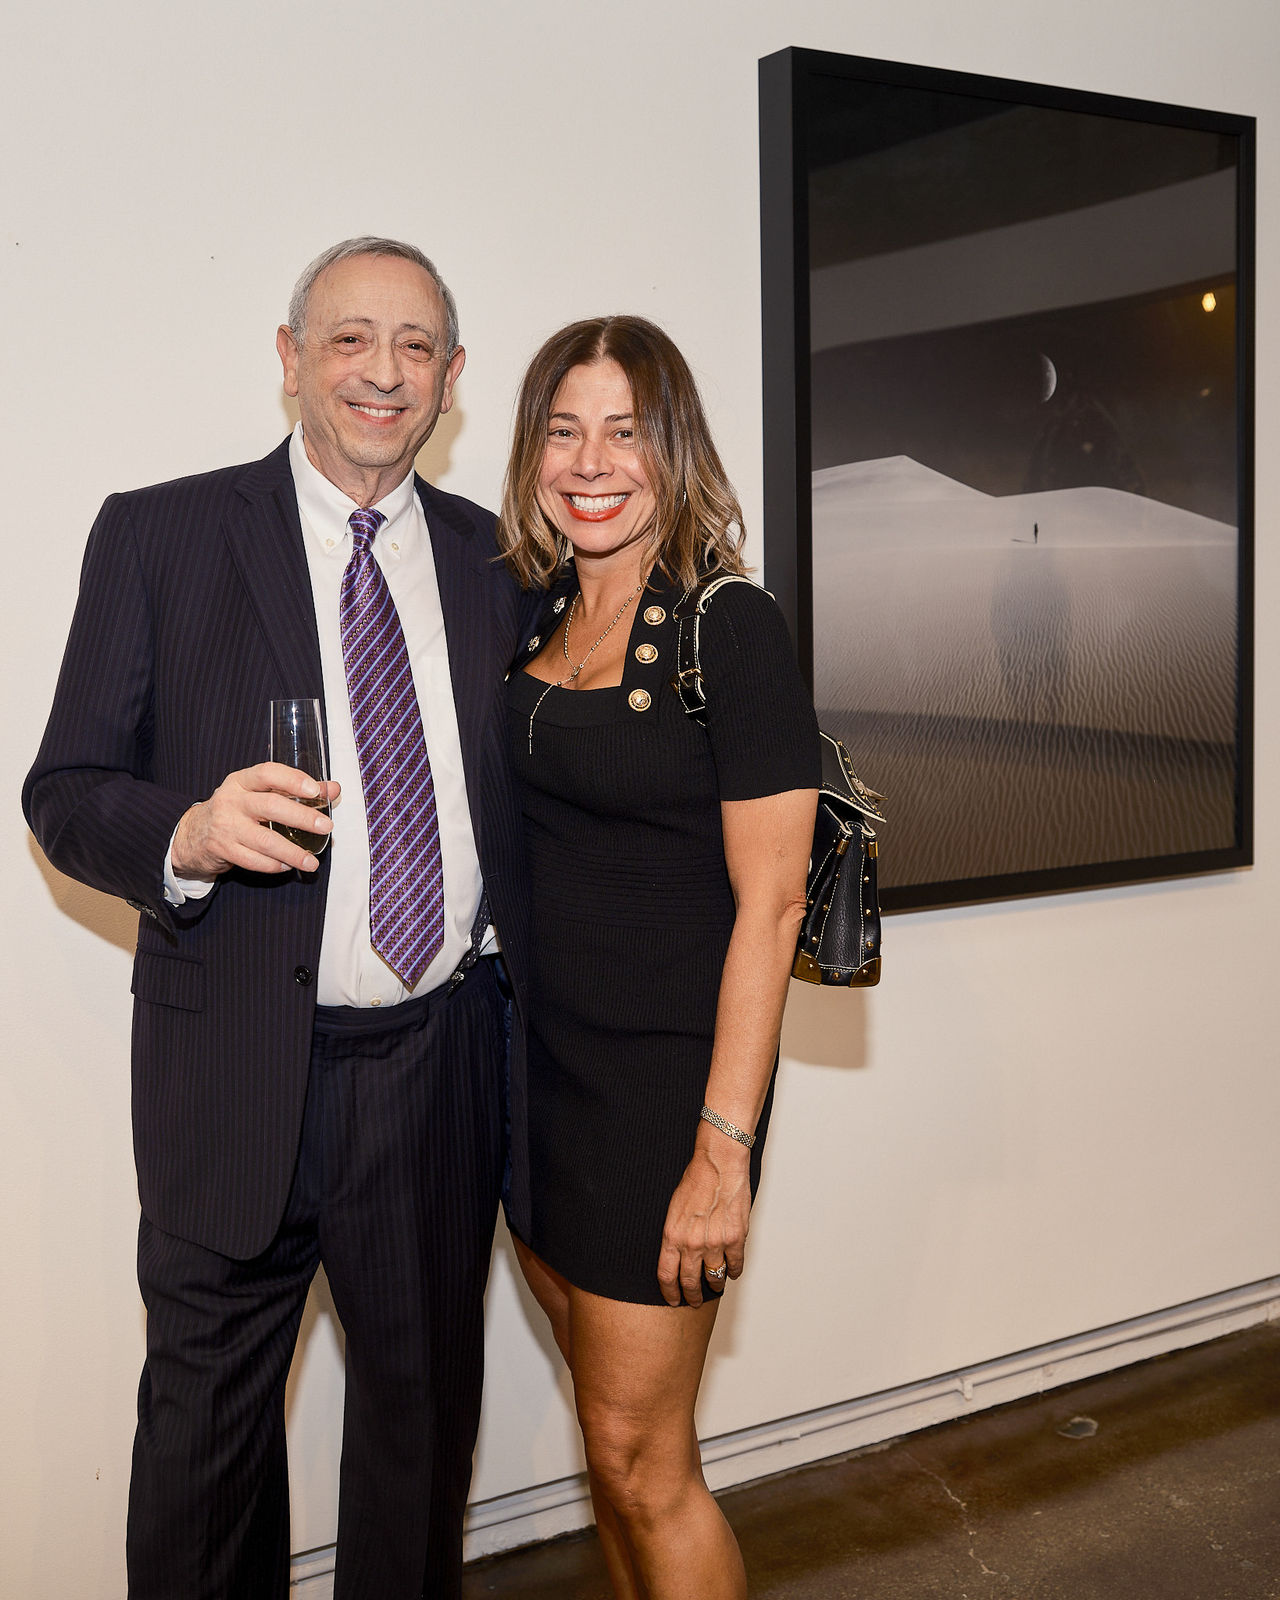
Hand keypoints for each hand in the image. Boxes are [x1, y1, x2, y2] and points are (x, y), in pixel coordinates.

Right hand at [171, 763, 339, 877]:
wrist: (193, 833)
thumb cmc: (236, 810)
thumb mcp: (258, 794)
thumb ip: (296, 790)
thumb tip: (333, 789)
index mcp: (242, 781)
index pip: (268, 774)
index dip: (293, 780)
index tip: (316, 790)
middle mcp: (232, 800)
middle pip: (271, 806)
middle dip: (302, 817)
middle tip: (326, 827)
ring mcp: (225, 826)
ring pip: (264, 840)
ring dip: (292, 852)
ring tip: (312, 861)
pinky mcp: (222, 849)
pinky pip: (253, 860)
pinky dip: (273, 865)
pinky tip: (288, 866)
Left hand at [656, 1143, 751, 1307]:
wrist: (719, 1165)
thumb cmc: (696, 1181)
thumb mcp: (673, 1210)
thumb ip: (676, 1236)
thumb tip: (679, 1256)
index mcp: (672, 1236)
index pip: (667, 1276)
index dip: (670, 1292)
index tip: (673, 1299)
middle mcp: (692, 1243)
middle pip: (690, 1282)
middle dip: (692, 1296)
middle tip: (694, 1301)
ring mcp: (715, 1243)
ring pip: (714, 1277)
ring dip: (715, 1285)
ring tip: (715, 1285)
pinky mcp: (735, 1239)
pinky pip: (735, 1265)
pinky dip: (734, 1271)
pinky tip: (732, 1271)